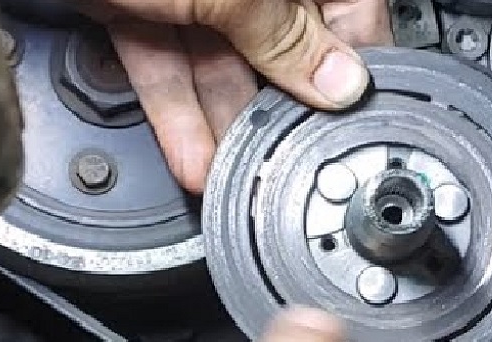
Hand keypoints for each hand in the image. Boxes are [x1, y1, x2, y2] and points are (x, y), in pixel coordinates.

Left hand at [84, 0, 391, 192]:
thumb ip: (285, 35)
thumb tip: (340, 81)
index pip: (348, 11)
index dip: (352, 70)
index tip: (352, 122)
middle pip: (281, 44)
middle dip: (280, 110)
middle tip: (290, 161)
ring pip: (221, 62)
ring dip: (224, 124)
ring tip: (237, 176)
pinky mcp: (138, 2)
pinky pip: (167, 62)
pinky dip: (175, 109)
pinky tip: (192, 157)